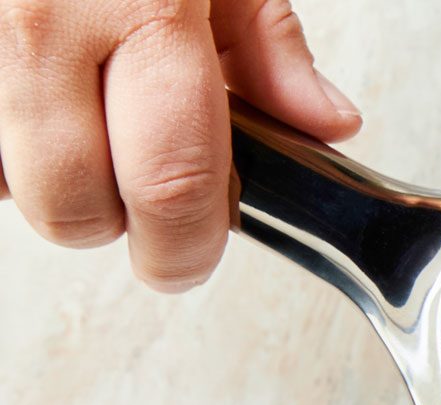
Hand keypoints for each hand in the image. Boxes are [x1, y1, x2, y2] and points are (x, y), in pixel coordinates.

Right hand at [0, 0, 358, 290]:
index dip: (185, 250)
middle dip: (110, 219)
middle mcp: (37, 21)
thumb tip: (324, 122)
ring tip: (75, 113)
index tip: (190, 256)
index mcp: (139, 6)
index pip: (170, 187)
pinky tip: (28, 90)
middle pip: (69, 205)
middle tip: (136, 187)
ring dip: (38, 169)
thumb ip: (264, 38)